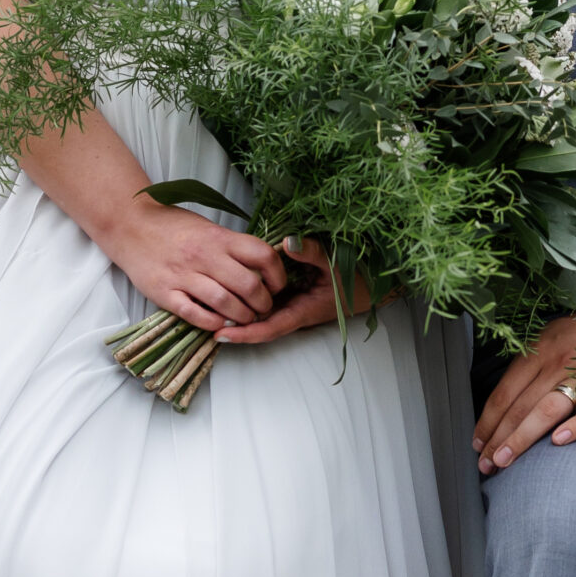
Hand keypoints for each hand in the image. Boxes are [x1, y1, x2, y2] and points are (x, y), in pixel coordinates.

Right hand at [106, 201, 290, 333]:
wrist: (130, 226)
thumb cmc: (172, 227)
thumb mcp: (207, 228)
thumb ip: (231, 247)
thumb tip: (260, 266)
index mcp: (219, 238)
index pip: (263, 255)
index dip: (277, 275)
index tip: (277, 286)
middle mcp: (205, 256)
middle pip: (249, 285)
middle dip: (263, 304)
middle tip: (263, 309)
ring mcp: (184, 275)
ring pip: (225, 303)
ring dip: (241, 317)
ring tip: (244, 319)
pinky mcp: (165, 293)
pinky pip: (195, 314)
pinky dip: (212, 323)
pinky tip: (219, 324)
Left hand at [216, 244, 389, 346]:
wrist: (372, 285)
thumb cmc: (356, 277)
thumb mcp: (335, 262)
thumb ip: (311, 252)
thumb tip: (287, 242)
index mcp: (304, 311)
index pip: (269, 328)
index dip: (245, 333)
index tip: (220, 334)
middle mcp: (295, 313)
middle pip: (259, 326)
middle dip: (235, 327)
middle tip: (203, 322)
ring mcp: (293, 306)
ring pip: (262, 315)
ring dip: (240, 315)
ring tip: (209, 310)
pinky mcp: (293, 297)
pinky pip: (268, 303)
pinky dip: (250, 301)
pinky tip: (232, 294)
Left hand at [474, 312, 575, 476]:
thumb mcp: (553, 337)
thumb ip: (531, 364)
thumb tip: (503, 400)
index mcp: (540, 350)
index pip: (506, 391)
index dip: (488, 420)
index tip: (477, 443)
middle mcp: (559, 362)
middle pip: (521, 405)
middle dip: (498, 437)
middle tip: (485, 463)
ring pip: (548, 409)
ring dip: (522, 437)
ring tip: (506, 460)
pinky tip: (559, 442)